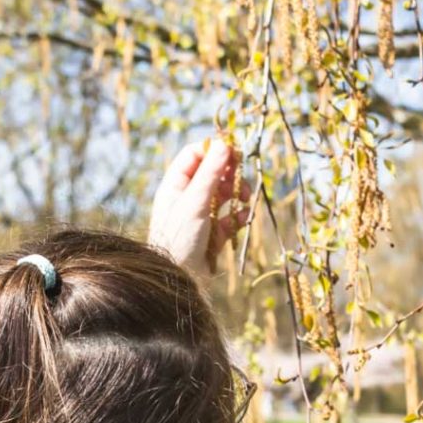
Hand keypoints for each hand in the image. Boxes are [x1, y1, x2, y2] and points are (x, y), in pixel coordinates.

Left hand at [149, 139, 250, 278]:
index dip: (214, 150)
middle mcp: (186, 197)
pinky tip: (243, 219)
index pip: (195, 155)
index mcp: (175, 185)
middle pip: (213, 173)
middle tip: (243, 178)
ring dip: (238, 195)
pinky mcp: (211, 234)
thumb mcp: (195, 202)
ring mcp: (199, 216)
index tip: (235, 152)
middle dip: (230, 174)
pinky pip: (228, 219)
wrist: (177, 279)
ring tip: (247, 200)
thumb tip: (223, 144)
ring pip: (223, 196)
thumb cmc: (179, 238)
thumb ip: (210, 173)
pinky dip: (237, 217)